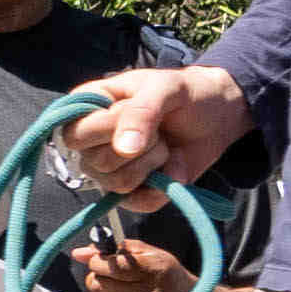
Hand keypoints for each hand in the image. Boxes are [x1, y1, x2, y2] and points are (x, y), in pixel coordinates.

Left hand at [59, 215, 199, 291]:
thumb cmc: (165, 276)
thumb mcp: (149, 254)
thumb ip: (115, 248)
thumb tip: (79, 253)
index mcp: (157, 270)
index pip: (110, 265)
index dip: (98, 262)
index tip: (101, 261)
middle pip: (98, 285)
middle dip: (97, 277)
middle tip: (110, 277)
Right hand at [72, 64, 249, 193]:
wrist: (216, 117)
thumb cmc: (185, 94)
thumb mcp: (165, 88)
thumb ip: (141, 112)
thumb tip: (123, 150)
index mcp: (87, 108)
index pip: (74, 134)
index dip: (105, 129)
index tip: (132, 112)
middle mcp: (91, 142)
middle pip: (95, 163)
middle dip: (139, 146)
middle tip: (158, 129)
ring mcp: (110, 170)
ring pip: (117, 184)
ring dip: (153, 164)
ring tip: (166, 145)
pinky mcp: (133, 193)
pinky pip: (139, 203)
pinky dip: (164, 186)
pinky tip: (172, 166)